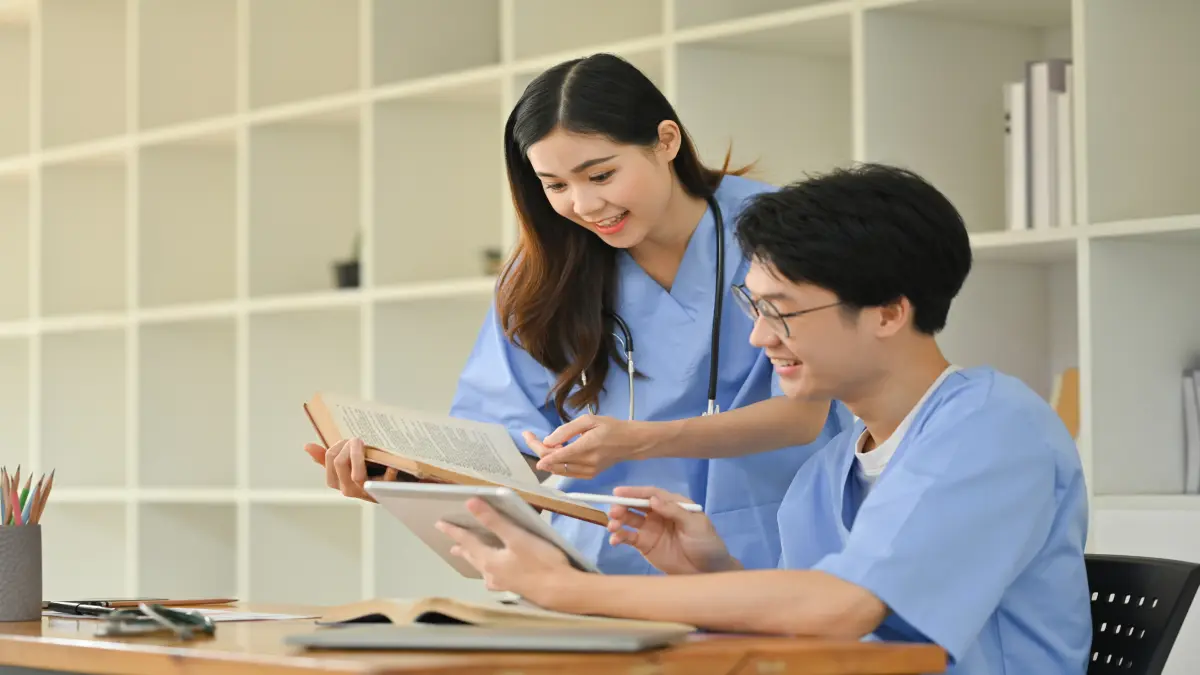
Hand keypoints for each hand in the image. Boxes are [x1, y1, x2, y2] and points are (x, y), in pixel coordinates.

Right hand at [304, 437, 397, 502]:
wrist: (384, 490)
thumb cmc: (362, 472)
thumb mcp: (343, 463)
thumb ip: (324, 457)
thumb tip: (306, 446)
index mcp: (335, 481)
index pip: (330, 457)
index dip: (340, 445)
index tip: (350, 442)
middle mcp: (346, 489)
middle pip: (339, 462)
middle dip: (350, 449)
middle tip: (359, 443)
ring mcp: (362, 492)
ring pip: (356, 473)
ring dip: (363, 456)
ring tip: (369, 450)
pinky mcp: (380, 493)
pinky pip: (383, 483)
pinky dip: (389, 474)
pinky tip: (392, 468)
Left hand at [436, 498, 582, 607]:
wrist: (561, 592)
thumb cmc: (540, 562)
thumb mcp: (517, 537)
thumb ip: (493, 520)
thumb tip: (470, 503)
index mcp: (489, 560)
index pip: (467, 542)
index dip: (453, 531)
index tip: (440, 524)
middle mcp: (492, 574)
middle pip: (473, 557)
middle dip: (462, 549)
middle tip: (451, 545)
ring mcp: (503, 583)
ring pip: (483, 569)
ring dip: (475, 560)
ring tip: (470, 557)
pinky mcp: (515, 588)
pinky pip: (494, 577)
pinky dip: (489, 570)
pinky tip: (495, 575)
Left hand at [532, 415, 659, 478]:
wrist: (630, 443)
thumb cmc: (611, 427)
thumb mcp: (590, 420)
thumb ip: (567, 430)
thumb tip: (548, 441)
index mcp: (587, 446)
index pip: (557, 454)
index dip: (540, 450)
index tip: (528, 439)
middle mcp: (587, 463)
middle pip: (554, 462)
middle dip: (540, 450)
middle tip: (532, 437)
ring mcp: (588, 472)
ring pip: (558, 468)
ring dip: (548, 457)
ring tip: (549, 443)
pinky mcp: (589, 476)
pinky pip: (567, 472)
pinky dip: (558, 463)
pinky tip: (559, 451)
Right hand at [606, 486, 737, 574]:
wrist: (708, 571)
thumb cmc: (706, 543)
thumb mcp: (694, 524)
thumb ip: (674, 511)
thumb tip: (652, 499)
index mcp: (672, 504)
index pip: (651, 494)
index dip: (634, 492)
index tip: (618, 492)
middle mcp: (658, 514)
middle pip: (636, 506)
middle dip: (622, 506)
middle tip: (613, 512)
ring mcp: (650, 530)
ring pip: (630, 520)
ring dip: (618, 521)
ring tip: (612, 526)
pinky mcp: (645, 546)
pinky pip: (629, 538)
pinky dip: (619, 537)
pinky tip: (614, 540)